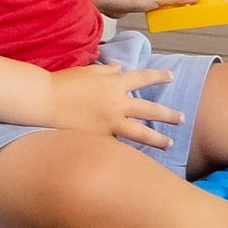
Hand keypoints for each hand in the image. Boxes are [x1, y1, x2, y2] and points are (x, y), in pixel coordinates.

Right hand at [47, 64, 184, 151]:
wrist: (44, 100)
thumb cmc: (62, 83)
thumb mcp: (87, 71)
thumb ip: (106, 70)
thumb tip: (119, 68)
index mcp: (114, 83)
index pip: (142, 77)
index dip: (158, 76)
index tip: (171, 76)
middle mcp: (117, 103)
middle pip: (150, 109)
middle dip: (168, 114)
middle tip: (182, 118)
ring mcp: (110, 122)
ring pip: (142, 132)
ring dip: (158, 139)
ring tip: (169, 143)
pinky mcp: (101, 137)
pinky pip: (120, 145)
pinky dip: (130, 150)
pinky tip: (138, 158)